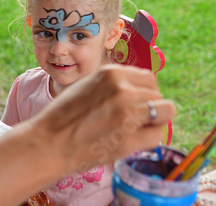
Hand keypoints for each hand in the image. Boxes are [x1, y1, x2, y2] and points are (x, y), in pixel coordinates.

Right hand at [33, 64, 175, 174]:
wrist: (48, 142)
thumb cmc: (65, 115)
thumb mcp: (88, 84)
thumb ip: (114, 83)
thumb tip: (140, 87)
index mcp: (111, 73)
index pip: (149, 78)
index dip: (145, 92)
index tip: (137, 103)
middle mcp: (123, 89)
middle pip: (157, 94)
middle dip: (150, 106)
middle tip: (134, 119)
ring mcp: (128, 114)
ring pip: (166, 110)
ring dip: (155, 120)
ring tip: (136, 128)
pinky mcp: (129, 139)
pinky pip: (158, 134)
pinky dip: (150, 138)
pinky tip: (133, 140)